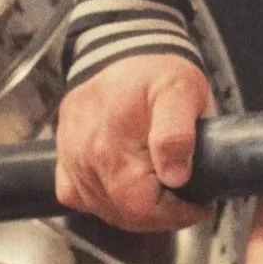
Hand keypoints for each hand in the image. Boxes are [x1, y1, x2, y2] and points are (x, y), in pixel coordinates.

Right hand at [54, 51, 212, 231]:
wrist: (121, 48)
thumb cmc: (154, 71)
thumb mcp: (180, 89)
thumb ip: (177, 132)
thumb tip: (174, 176)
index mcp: (112, 144)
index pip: (142, 207)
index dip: (174, 214)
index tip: (199, 204)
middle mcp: (85, 156)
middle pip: (123, 214)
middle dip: (160, 215)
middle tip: (185, 199)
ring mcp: (71, 160)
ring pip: (103, 210)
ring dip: (136, 211)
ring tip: (162, 192)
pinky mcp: (63, 159)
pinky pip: (79, 198)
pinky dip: (105, 202)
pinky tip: (126, 189)